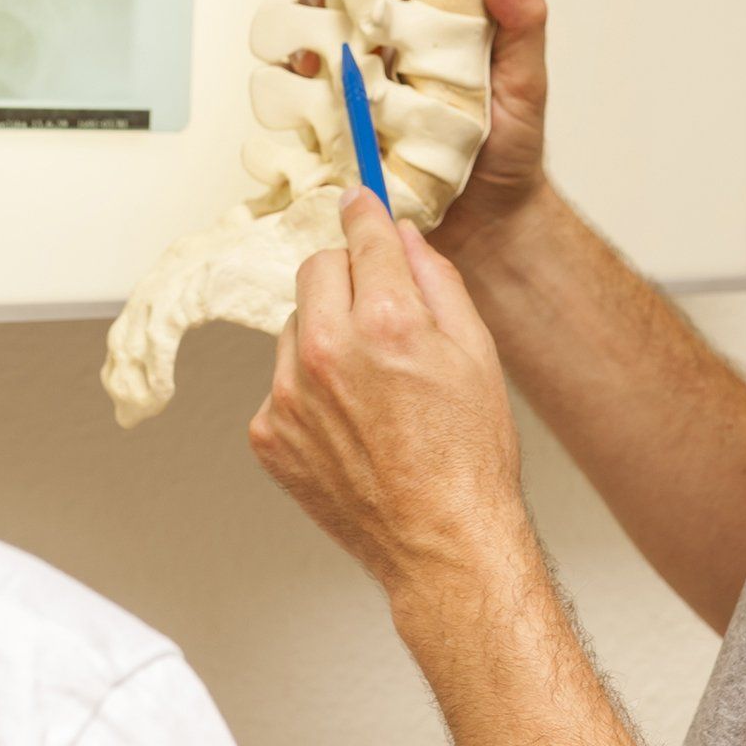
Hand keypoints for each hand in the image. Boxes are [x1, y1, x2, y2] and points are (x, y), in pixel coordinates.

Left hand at [247, 187, 526, 600]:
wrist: (443, 544)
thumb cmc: (470, 457)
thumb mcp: (476, 352)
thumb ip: (436, 280)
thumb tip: (403, 236)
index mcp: (387, 323)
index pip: (362, 235)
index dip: (363, 212)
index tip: (357, 201)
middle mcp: (328, 352)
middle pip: (316, 269)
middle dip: (347, 276)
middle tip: (380, 310)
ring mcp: (290, 395)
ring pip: (295, 324)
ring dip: (325, 334)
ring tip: (371, 385)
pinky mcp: (269, 433)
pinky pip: (281, 380)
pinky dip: (308, 387)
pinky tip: (350, 422)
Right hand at [288, 0, 550, 247]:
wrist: (492, 230)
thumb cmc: (511, 152)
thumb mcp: (526, 80)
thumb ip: (520, 21)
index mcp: (431, 22)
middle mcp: (388, 47)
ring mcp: (358, 88)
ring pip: (309, 38)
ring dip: (302, 26)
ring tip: (314, 27)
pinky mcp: (337, 131)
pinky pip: (300, 102)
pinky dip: (292, 88)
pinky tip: (302, 81)